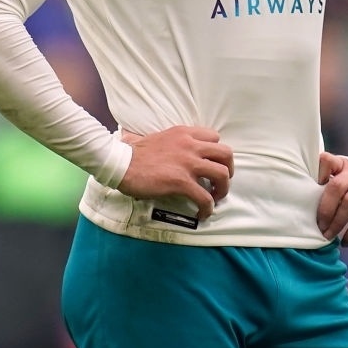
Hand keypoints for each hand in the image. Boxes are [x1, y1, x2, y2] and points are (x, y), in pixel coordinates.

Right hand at [117, 126, 232, 221]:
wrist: (119, 163)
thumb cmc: (132, 154)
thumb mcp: (155, 137)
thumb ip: (166, 140)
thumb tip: (151, 142)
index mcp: (184, 134)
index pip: (214, 137)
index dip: (216, 152)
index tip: (211, 163)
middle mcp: (190, 145)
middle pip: (226, 154)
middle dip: (228, 170)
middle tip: (220, 182)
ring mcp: (187, 164)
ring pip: (222, 174)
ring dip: (222, 189)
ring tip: (215, 198)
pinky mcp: (181, 182)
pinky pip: (204, 197)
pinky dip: (208, 208)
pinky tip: (202, 213)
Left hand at [316, 152, 347, 244]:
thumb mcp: (340, 173)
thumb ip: (325, 181)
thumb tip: (302, 204)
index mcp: (340, 164)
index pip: (326, 160)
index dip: (316, 173)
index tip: (309, 189)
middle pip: (336, 187)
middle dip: (324, 210)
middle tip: (318, 226)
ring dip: (336, 223)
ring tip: (328, 236)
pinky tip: (345, 242)